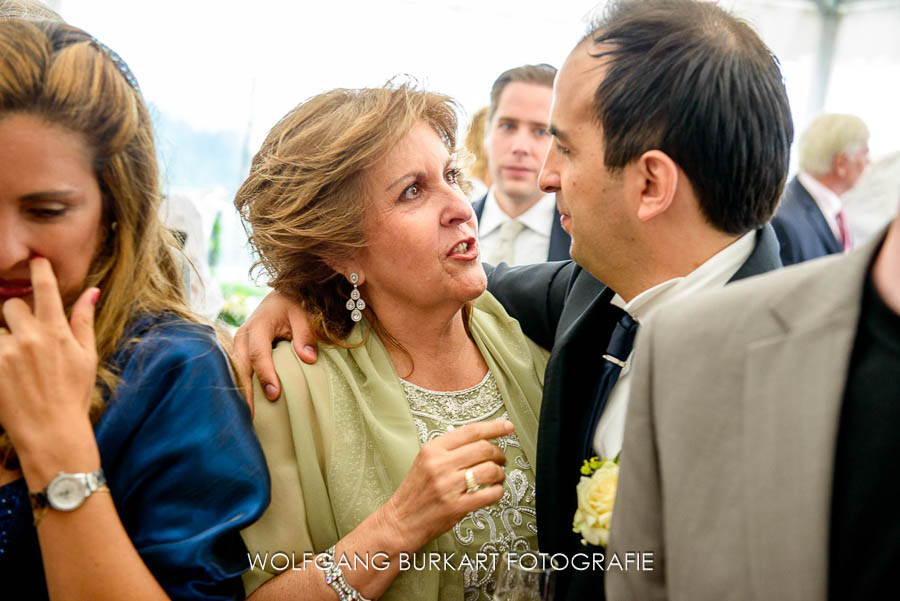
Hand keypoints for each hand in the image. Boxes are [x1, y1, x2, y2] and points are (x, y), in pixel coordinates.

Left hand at [0, 258, 98, 483]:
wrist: (51, 430)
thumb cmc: (73, 394)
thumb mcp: (86, 356)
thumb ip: (84, 320)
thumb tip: (92, 291)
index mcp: (56, 332)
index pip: (44, 289)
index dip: (39, 271)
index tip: (36, 262)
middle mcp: (29, 337)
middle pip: (11, 305)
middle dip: (17, 313)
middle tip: (27, 331)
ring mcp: (6, 353)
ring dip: (6, 336)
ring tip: (19, 359)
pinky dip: (2, 354)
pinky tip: (12, 371)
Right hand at [234, 289, 318, 409]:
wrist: (279, 298)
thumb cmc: (293, 306)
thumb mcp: (303, 314)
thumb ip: (305, 334)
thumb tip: (309, 359)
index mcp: (258, 325)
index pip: (258, 353)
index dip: (265, 374)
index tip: (274, 394)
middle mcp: (243, 336)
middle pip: (240, 366)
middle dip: (245, 391)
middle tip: (252, 416)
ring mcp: (238, 345)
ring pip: (234, 371)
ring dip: (239, 392)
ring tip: (245, 417)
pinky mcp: (239, 353)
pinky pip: (237, 372)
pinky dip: (240, 388)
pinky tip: (246, 406)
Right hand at [379, 419, 513, 550]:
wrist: (401, 520)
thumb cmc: (416, 490)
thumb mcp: (426, 460)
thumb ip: (450, 449)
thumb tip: (481, 439)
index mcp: (433, 449)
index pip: (470, 431)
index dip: (494, 427)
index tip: (507, 427)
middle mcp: (440, 464)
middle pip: (484, 448)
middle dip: (499, 453)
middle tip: (501, 459)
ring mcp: (448, 486)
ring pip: (490, 470)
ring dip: (500, 473)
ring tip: (498, 476)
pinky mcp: (456, 507)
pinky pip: (489, 494)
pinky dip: (498, 491)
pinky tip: (494, 491)